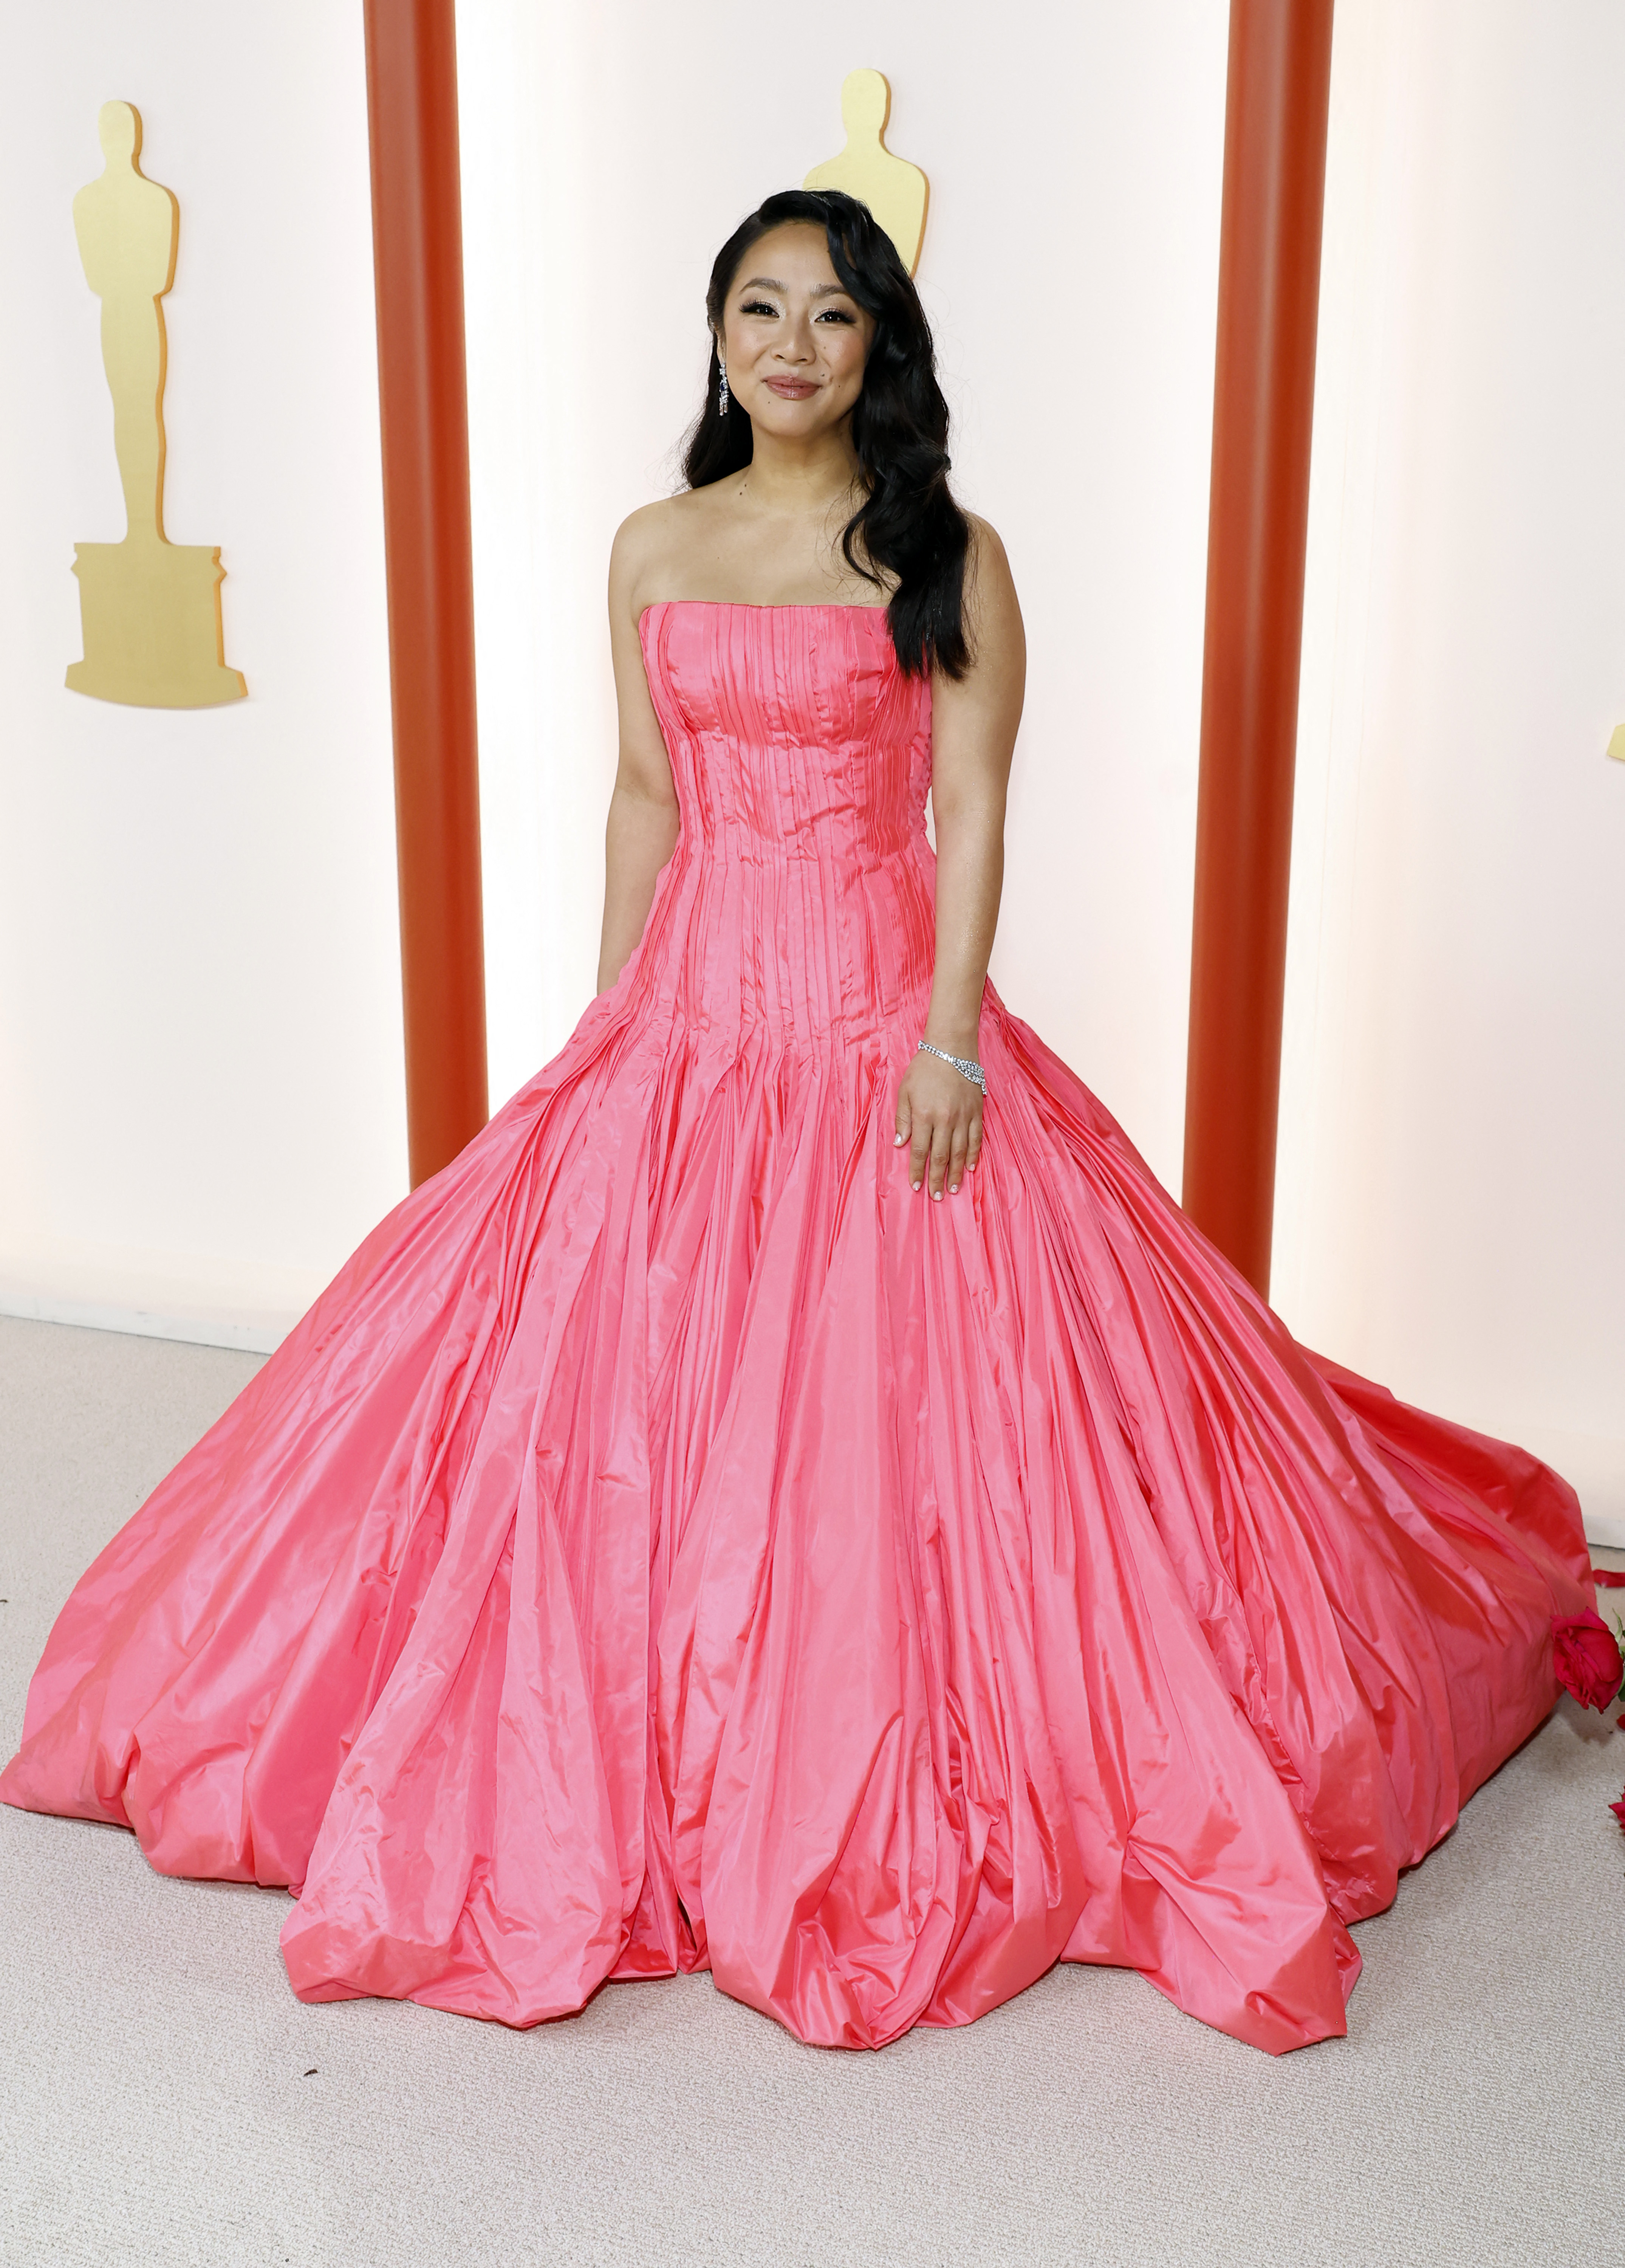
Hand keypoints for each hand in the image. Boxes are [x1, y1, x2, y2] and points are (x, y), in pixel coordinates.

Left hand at [894, 1047, 982, 1198]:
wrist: (951, 1048)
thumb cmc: (924, 1069)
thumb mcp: (905, 1091)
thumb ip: (903, 1118)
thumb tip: (900, 1144)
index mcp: (924, 1115)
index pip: (919, 1150)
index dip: (917, 1170)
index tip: (915, 1186)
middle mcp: (945, 1119)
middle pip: (941, 1156)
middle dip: (937, 1178)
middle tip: (936, 1196)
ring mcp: (963, 1117)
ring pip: (960, 1152)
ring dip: (957, 1173)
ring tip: (953, 1189)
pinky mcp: (976, 1112)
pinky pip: (976, 1139)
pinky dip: (974, 1155)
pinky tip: (971, 1168)